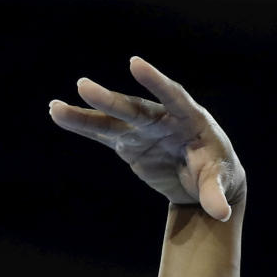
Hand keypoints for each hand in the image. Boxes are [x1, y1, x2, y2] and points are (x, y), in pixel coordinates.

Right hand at [48, 56, 245, 219]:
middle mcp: (162, 118)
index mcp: (190, 119)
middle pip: (134, 108)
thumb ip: (215, 195)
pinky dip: (82, 127)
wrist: (204, 181)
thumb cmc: (217, 174)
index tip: (135, 64)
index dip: (155, 82)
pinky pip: (102, 134)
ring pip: (111, 120)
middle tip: (84, 86)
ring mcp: (143, 130)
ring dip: (85, 114)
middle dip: (110, 100)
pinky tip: (58, 115)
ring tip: (56, 108)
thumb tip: (219, 212)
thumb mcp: (220, 183)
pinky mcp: (129, 143)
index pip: (173, 96)